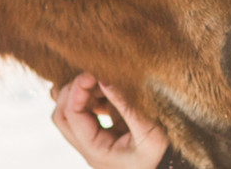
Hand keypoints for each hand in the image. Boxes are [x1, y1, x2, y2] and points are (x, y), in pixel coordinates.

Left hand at [51, 73, 168, 168]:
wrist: (170, 168)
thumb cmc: (161, 154)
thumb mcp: (148, 130)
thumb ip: (125, 105)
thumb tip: (104, 78)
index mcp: (96, 151)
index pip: (72, 115)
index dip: (77, 90)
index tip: (93, 72)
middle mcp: (88, 149)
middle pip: (61, 116)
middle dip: (70, 91)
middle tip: (91, 74)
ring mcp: (92, 143)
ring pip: (69, 115)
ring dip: (80, 94)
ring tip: (100, 79)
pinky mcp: (100, 135)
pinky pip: (84, 115)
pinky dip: (89, 98)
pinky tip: (104, 88)